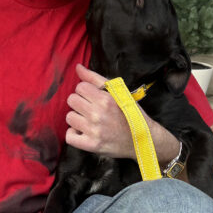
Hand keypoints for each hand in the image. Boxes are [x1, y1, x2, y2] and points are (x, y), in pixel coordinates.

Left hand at [65, 64, 180, 163]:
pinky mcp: (92, 145)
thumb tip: (77, 67)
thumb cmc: (130, 114)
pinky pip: (69, 136)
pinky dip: (74, 134)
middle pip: (72, 100)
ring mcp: (94, 131)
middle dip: (80, 103)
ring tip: (88, 121)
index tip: (93, 97)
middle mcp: (99, 115)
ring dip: (77, 118)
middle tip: (90, 109)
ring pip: (69, 117)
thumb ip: (95, 78)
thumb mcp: (118, 92)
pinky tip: (83, 132)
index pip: (80, 87)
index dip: (85, 91)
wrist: (143, 140)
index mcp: (106, 100)